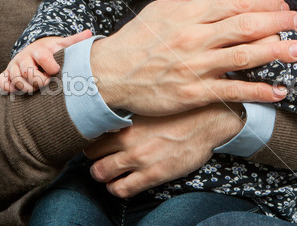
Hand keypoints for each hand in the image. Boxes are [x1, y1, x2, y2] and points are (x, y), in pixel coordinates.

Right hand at [0, 30, 93, 93]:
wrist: (34, 51)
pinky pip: (2, 82)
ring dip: (26, 88)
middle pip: (27, 72)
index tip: (57, 70)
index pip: (42, 56)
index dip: (51, 66)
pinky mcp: (6, 74)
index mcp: (38, 49)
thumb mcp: (61, 45)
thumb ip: (74, 41)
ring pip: (15, 80)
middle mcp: (23, 56)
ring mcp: (13, 65)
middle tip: (47, 83)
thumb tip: (89, 33)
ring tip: (36, 89)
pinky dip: (8, 87)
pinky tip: (18, 90)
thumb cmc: (51, 51)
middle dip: (39, 81)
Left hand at [82, 104, 243, 197]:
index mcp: (125, 122)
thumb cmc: (178, 111)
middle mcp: (127, 141)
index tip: (94, 145)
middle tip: (100, 161)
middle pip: (92, 157)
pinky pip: (122, 190)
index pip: (91, 136)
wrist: (206, 120)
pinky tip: (121, 184)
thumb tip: (112, 114)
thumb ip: (128, 114)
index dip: (90, 143)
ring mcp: (139, 159)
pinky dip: (116, 189)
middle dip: (94, 161)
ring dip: (103, 176)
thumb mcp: (148, 107)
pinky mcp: (153, 175)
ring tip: (109, 174)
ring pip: (102, 175)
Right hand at [90, 0, 296, 114]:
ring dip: (278, 52)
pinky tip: (279, 90)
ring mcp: (195, 65)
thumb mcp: (163, 7)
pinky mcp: (195, 92)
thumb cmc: (139, 40)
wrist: (110, 74)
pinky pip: (234, 90)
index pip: (236, 1)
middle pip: (247, 25)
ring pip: (246, 55)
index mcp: (188, 13)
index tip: (282, 5)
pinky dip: (260, 91)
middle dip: (280, 22)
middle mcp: (194, 37)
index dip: (265, 2)